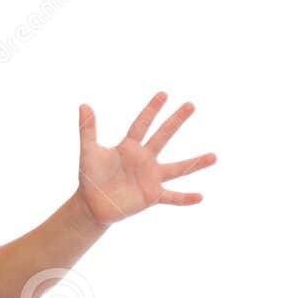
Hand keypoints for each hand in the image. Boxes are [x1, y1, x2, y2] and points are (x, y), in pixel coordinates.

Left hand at [75, 92, 216, 228]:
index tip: (164, 94)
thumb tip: (84, 105)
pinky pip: (172, 197)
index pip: (142, 124)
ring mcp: (151, 177)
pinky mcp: (152, 196)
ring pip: (177, 169)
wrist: (92, 204)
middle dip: (176, 120)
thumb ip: (87, 130)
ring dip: (195, 163)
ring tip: (214, 156)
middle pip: (163, 136)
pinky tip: (200, 197)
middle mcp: (144, 159)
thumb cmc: (91, 177)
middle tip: (191, 105)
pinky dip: (185, 198)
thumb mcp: (88, 152)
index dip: (151, 109)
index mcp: (130, 146)